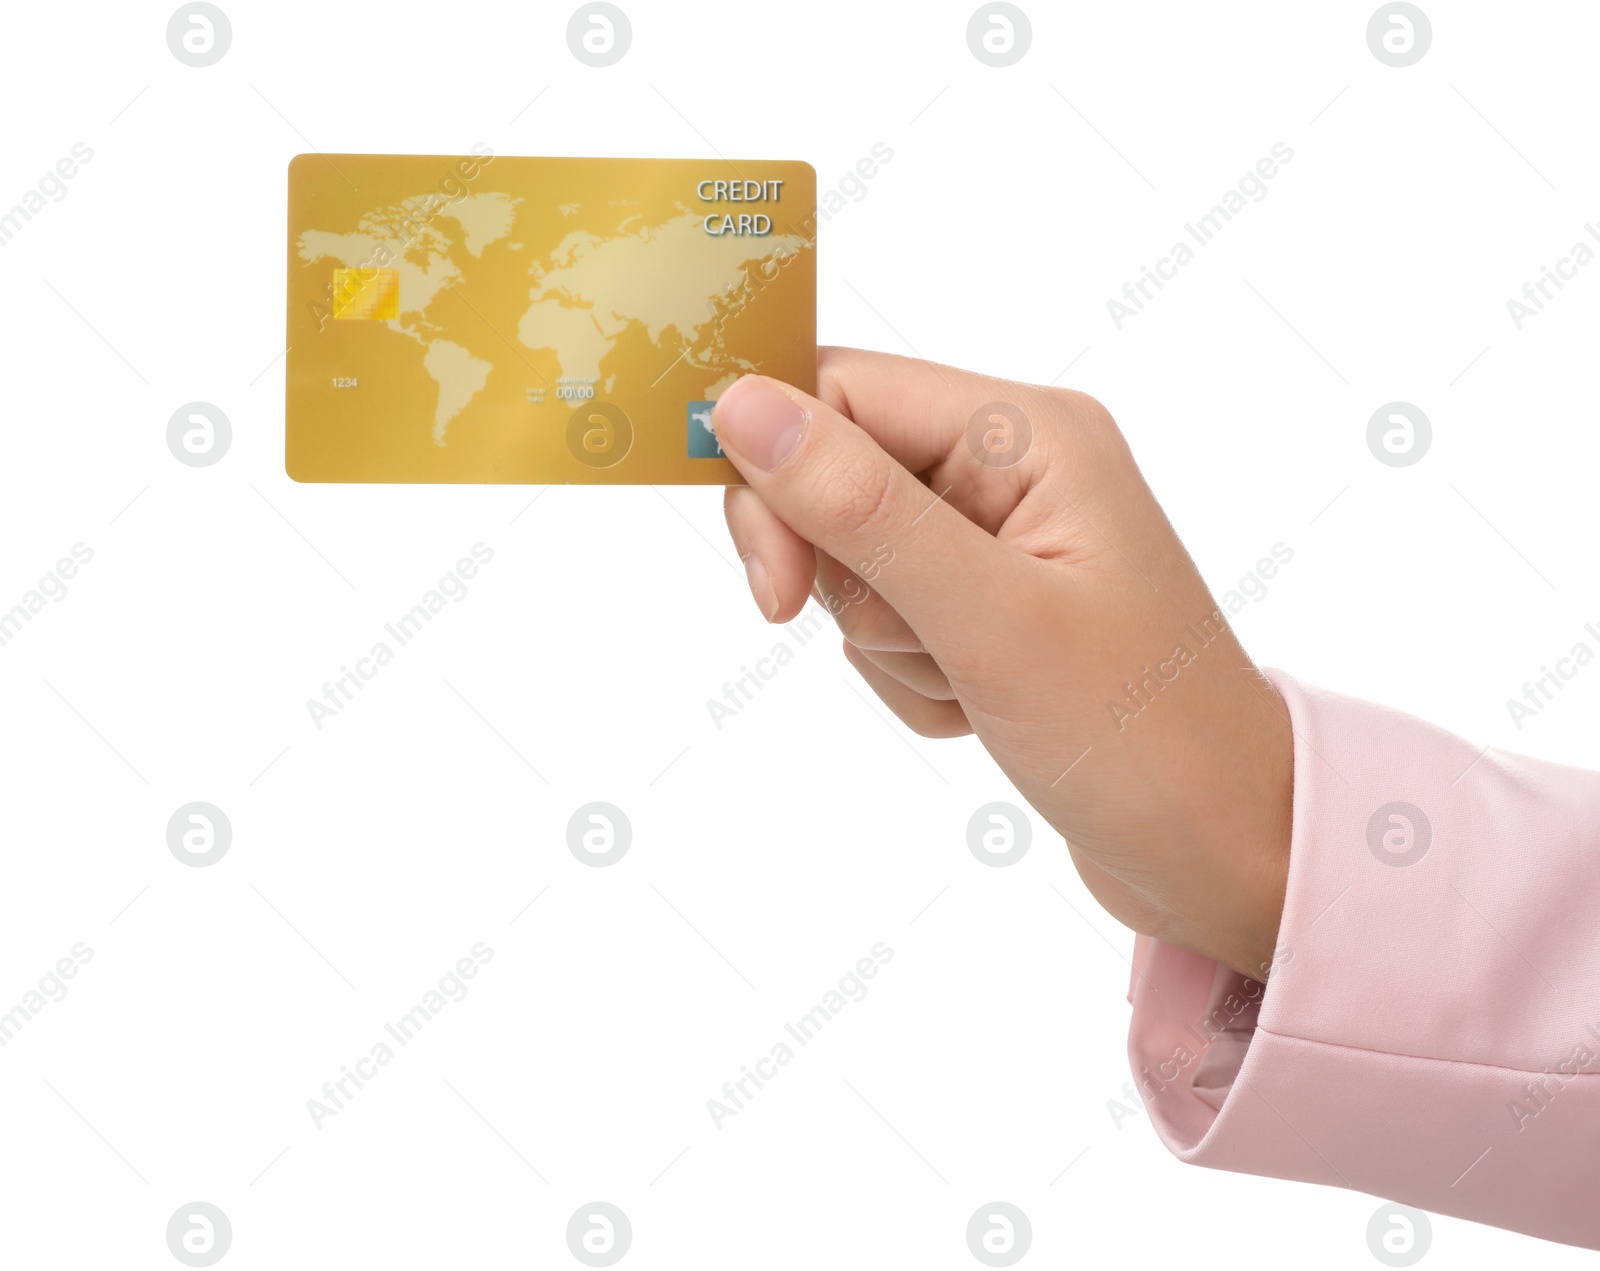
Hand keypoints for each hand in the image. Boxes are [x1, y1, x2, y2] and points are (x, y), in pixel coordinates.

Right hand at [714, 348, 1292, 979]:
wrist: (1224, 852)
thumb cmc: (1141, 738)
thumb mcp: (991, 620)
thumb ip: (861, 508)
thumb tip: (737, 404)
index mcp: (1027, 431)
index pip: (839, 391)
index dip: (782, 476)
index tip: (778, 588)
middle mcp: (1013, 466)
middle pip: (837, 476)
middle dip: (850, 579)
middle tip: (920, 647)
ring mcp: (1001, 539)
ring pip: (854, 561)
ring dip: (889, 644)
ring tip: (975, 687)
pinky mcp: (990, 606)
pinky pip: (886, 621)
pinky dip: (910, 678)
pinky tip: (978, 711)